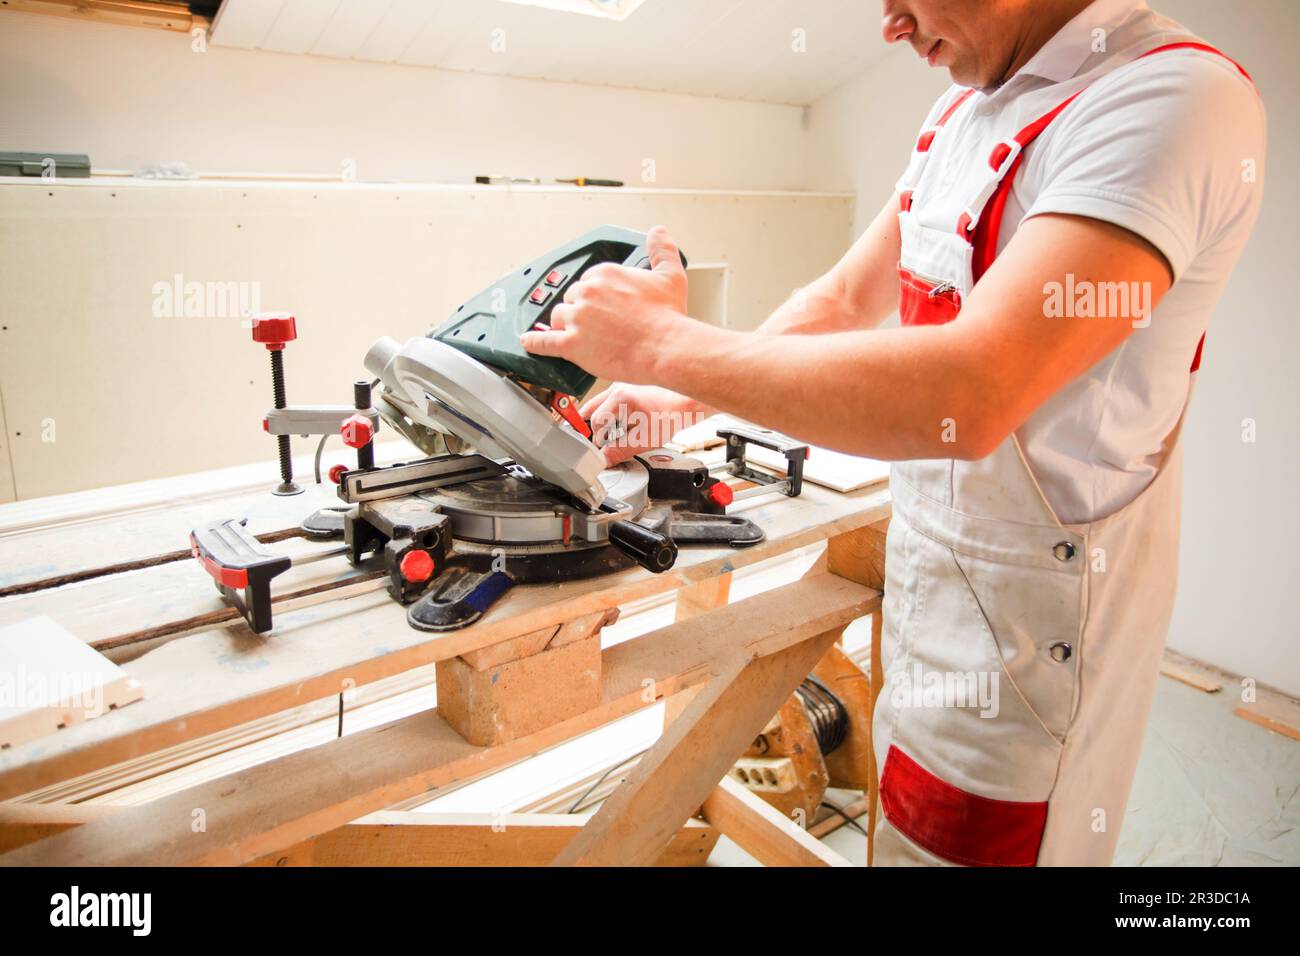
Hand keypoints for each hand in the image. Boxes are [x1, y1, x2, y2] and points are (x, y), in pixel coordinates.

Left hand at [519, 225, 688, 382]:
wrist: (663, 346)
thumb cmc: (666, 317)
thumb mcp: (670, 275)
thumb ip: (662, 250)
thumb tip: (657, 233)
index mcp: (605, 274)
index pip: (587, 280)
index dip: (594, 294)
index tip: (603, 304)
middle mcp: (587, 292)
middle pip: (571, 298)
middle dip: (580, 309)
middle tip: (595, 322)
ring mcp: (577, 318)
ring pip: (558, 318)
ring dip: (565, 325)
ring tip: (576, 334)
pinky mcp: (571, 344)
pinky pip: (544, 341)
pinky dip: (534, 341)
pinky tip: (529, 341)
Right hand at [580, 384, 709, 465]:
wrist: (684, 405)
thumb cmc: (669, 417)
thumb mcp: (644, 440)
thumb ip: (620, 451)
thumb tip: (603, 459)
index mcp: (620, 398)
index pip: (596, 421)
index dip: (599, 439)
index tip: (604, 448)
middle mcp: (617, 387)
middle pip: (590, 409)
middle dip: (594, 427)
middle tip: (602, 440)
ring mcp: (620, 385)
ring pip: (597, 404)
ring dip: (600, 420)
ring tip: (613, 432)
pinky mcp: (625, 387)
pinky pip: (608, 401)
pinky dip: (609, 413)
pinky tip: (620, 423)